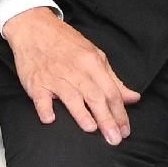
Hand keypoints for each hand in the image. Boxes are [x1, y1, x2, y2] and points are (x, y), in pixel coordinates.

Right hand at [3, 6, 137, 140]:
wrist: (34, 28)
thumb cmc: (65, 43)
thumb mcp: (94, 55)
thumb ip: (113, 79)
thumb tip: (133, 98)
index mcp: (92, 63)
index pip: (111, 91)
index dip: (120, 112)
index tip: (125, 130)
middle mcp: (75, 70)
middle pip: (95, 96)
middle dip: (106, 119)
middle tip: (114, 139)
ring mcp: (55, 77)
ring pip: (71, 97)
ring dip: (81, 114)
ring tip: (91, 129)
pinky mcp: (36, 82)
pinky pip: (40, 97)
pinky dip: (45, 108)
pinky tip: (50, 119)